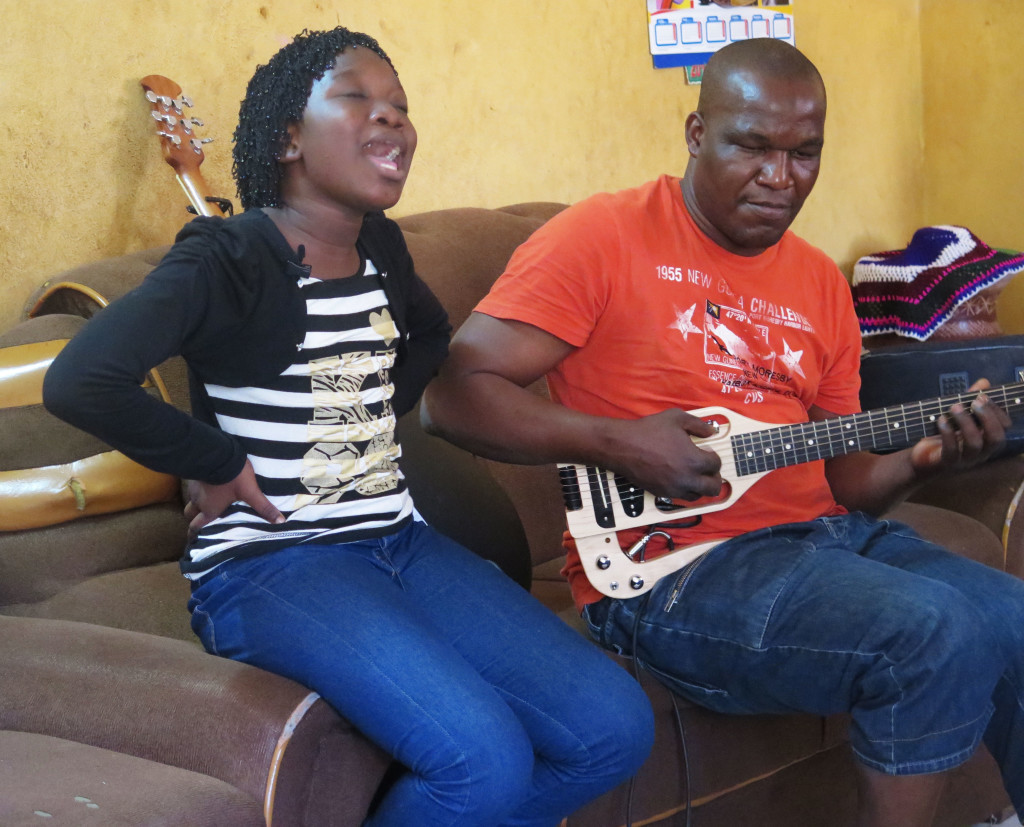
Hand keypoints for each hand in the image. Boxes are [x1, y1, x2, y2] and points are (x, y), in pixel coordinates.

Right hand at [184, 460, 283, 542]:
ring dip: (196, 503)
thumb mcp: (250, 492)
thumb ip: (263, 507)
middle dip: (193, 519)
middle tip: (199, 521)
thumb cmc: (233, 477)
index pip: (197, 526)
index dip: (193, 534)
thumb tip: (280, 522)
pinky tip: (207, 484)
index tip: (193, 540)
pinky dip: (199, 488)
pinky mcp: (194, 473)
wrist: (217, 452)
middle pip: (189, 514)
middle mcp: (198, 501)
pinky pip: (193, 485)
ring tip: (205, 502)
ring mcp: (194, 487)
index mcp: (210, 509)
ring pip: (190, 499)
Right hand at [601, 408, 722, 499]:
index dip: (714, 457)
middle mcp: (687, 479)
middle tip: (708, 469)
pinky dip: (685, 490)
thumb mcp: (677, 418)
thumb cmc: (650, 431)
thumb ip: (699, 425)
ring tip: (695, 475)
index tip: (707, 451)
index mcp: (694, 460)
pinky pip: (681, 498)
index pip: (716, 465)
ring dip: (700, 486)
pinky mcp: (662, 494)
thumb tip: (712, 432)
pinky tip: (680, 478)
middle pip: (713, 488)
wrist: (623, 446)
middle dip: (715, 478)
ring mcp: (674, 489)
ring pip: (698, 496)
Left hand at [910, 379, 1010, 475]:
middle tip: (974, 402)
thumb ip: (970, 400)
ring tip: (954, 408)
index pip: (1004, 428)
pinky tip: (941, 420)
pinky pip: (952, 450)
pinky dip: (947, 433)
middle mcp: (981, 452)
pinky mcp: (947, 463)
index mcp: (987, 439)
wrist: (921, 457)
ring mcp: (965, 460)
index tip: (983, 396)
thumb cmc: (944, 435)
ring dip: (966, 423)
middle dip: (987, 418)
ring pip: (974, 444)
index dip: (998, 411)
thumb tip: (984, 382)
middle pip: (996, 438)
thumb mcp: (957, 416)